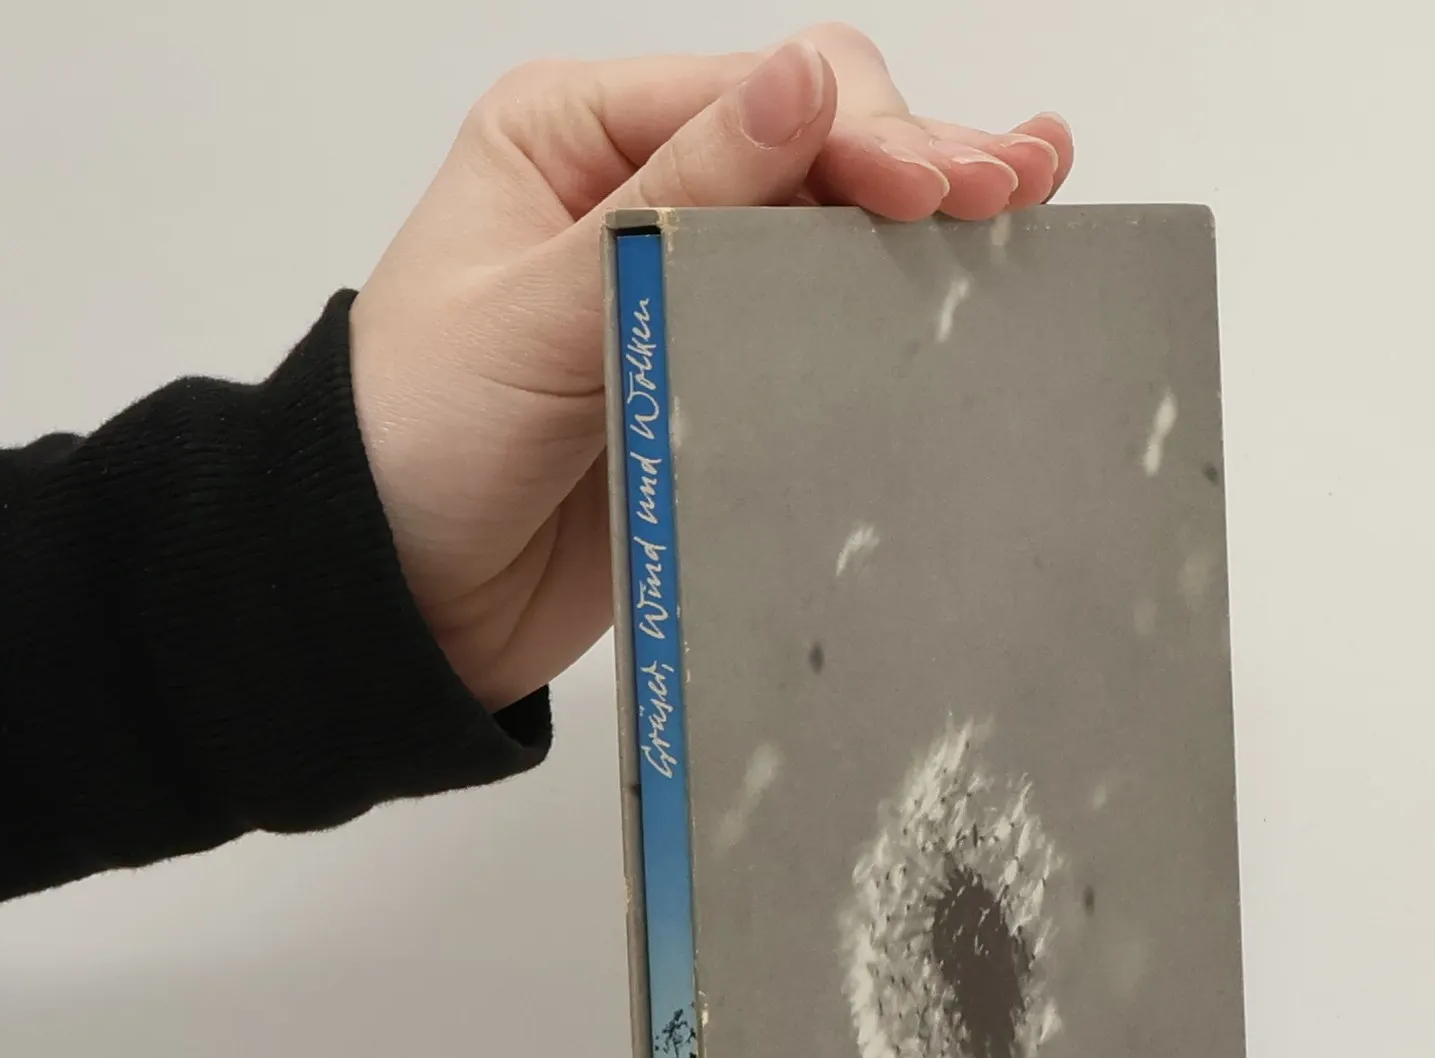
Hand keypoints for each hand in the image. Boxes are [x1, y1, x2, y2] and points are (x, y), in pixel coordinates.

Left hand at [349, 25, 1072, 711]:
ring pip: (837, 230)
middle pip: (815, 143)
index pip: (755, 98)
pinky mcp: (725, 379)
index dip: (857, 131)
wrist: (399, 597)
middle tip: (1014, 187)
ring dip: (933, 213)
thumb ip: (676, 203)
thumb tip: (805, 82)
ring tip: (1035, 195)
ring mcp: (695, 289)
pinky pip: (827, 330)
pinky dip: (900, 300)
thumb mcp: (538, 307)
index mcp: (581, 136)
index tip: (935, 188)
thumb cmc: (422, 439)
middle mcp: (648, 192)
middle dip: (917, 159)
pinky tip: (978, 269)